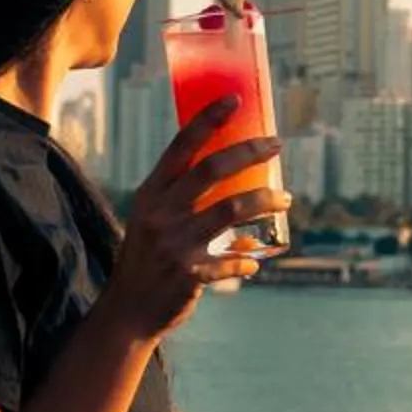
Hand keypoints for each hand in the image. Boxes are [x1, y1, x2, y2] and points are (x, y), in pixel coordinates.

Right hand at [102, 97, 285, 339]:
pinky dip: (247, 258)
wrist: (126, 313)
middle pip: (212, 170)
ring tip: (285, 199)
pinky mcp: (191, 274)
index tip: (234, 99)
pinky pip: (232, 260)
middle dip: (249, 151)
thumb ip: (181, 200)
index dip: (207, 120)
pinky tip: (255, 260)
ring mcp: (176, 244)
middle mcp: (161, 214)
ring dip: (265, 200)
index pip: (180, 146)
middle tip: (276, 144)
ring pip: (232, 210)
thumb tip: (231, 181)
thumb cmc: (146, 260)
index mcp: (151, 194)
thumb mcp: (152, 221)